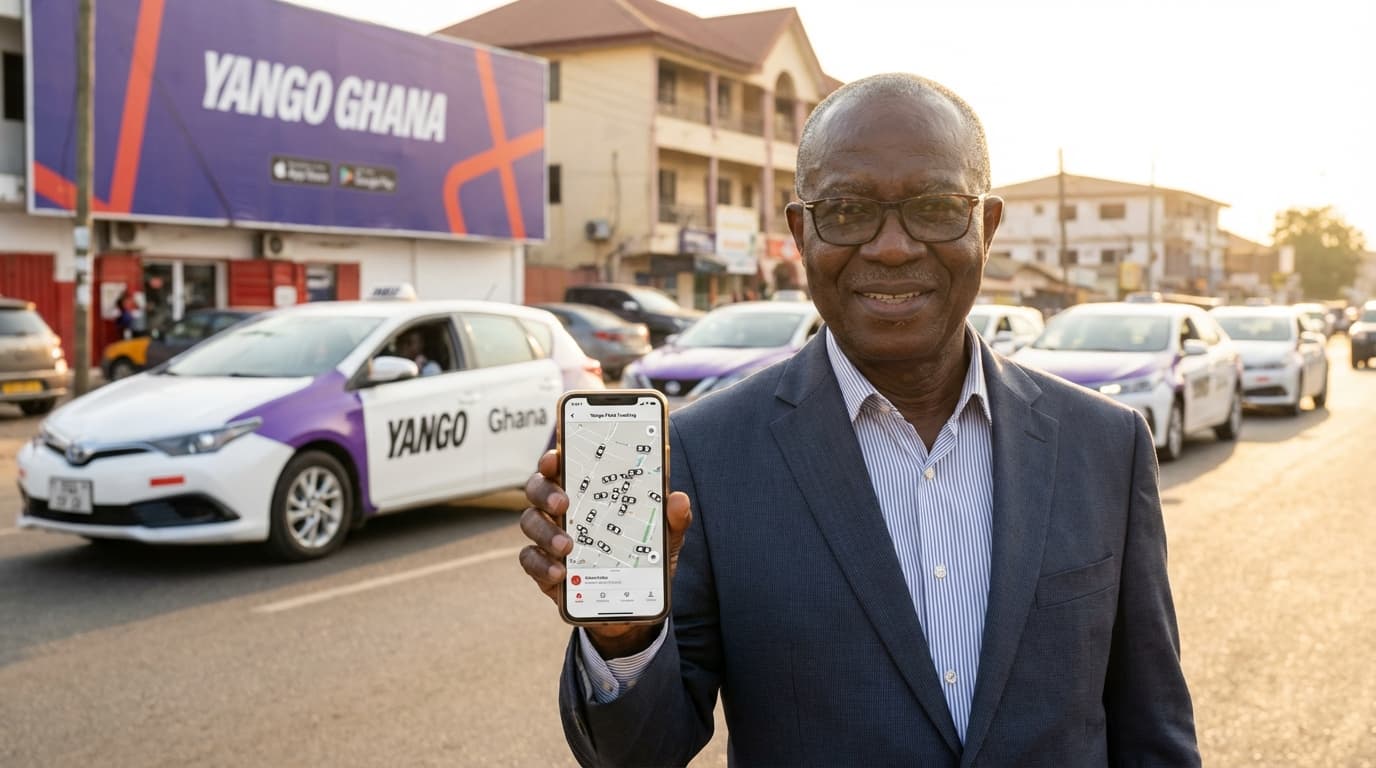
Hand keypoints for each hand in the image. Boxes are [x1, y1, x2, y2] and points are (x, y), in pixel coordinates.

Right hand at [519, 449, 692, 657]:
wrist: (633, 604)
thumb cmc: (642, 556)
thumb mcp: (664, 537)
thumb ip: (672, 519)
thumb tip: (678, 499)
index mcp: (587, 491)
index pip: (563, 465)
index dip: (553, 458)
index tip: (555, 458)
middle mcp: (561, 509)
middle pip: (537, 488)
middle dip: (545, 491)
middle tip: (563, 503)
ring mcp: (549, 536)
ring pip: (530, 522)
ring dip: (545, 531)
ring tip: (567, 547)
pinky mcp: (543, 567)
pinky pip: (529, 560)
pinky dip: (542, 565)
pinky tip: (560, 573)